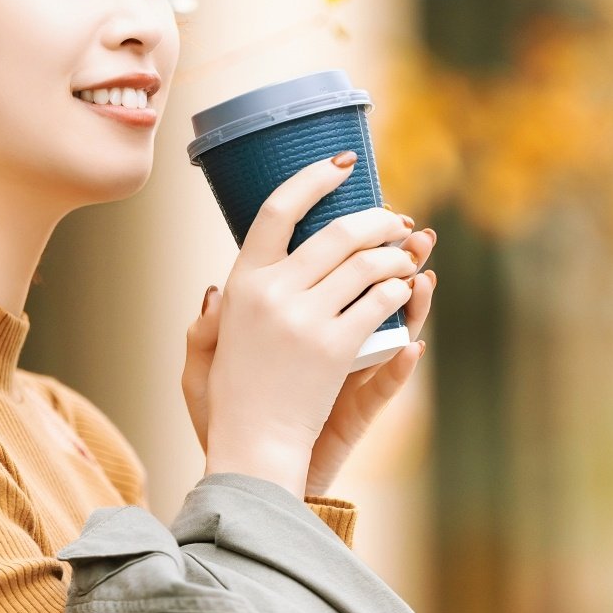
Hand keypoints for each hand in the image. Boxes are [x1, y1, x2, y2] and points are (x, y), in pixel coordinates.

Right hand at [180, 152, 422, 494]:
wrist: (255, 448)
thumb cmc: (230, 403)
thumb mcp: (204, 354)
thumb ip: (208, 320)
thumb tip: (218, 288)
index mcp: (241, 285)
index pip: (275, 210)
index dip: (312, 178)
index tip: (342, 164)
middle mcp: (272, 293)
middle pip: (338, 232)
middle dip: (377, 218)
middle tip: (395, 220)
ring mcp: (306, 318)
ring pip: (367, 263)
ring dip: (397, 255)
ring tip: (408, 257)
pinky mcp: (337, 347)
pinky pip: (381, 302)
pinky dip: (401, 291)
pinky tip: (407, 290)